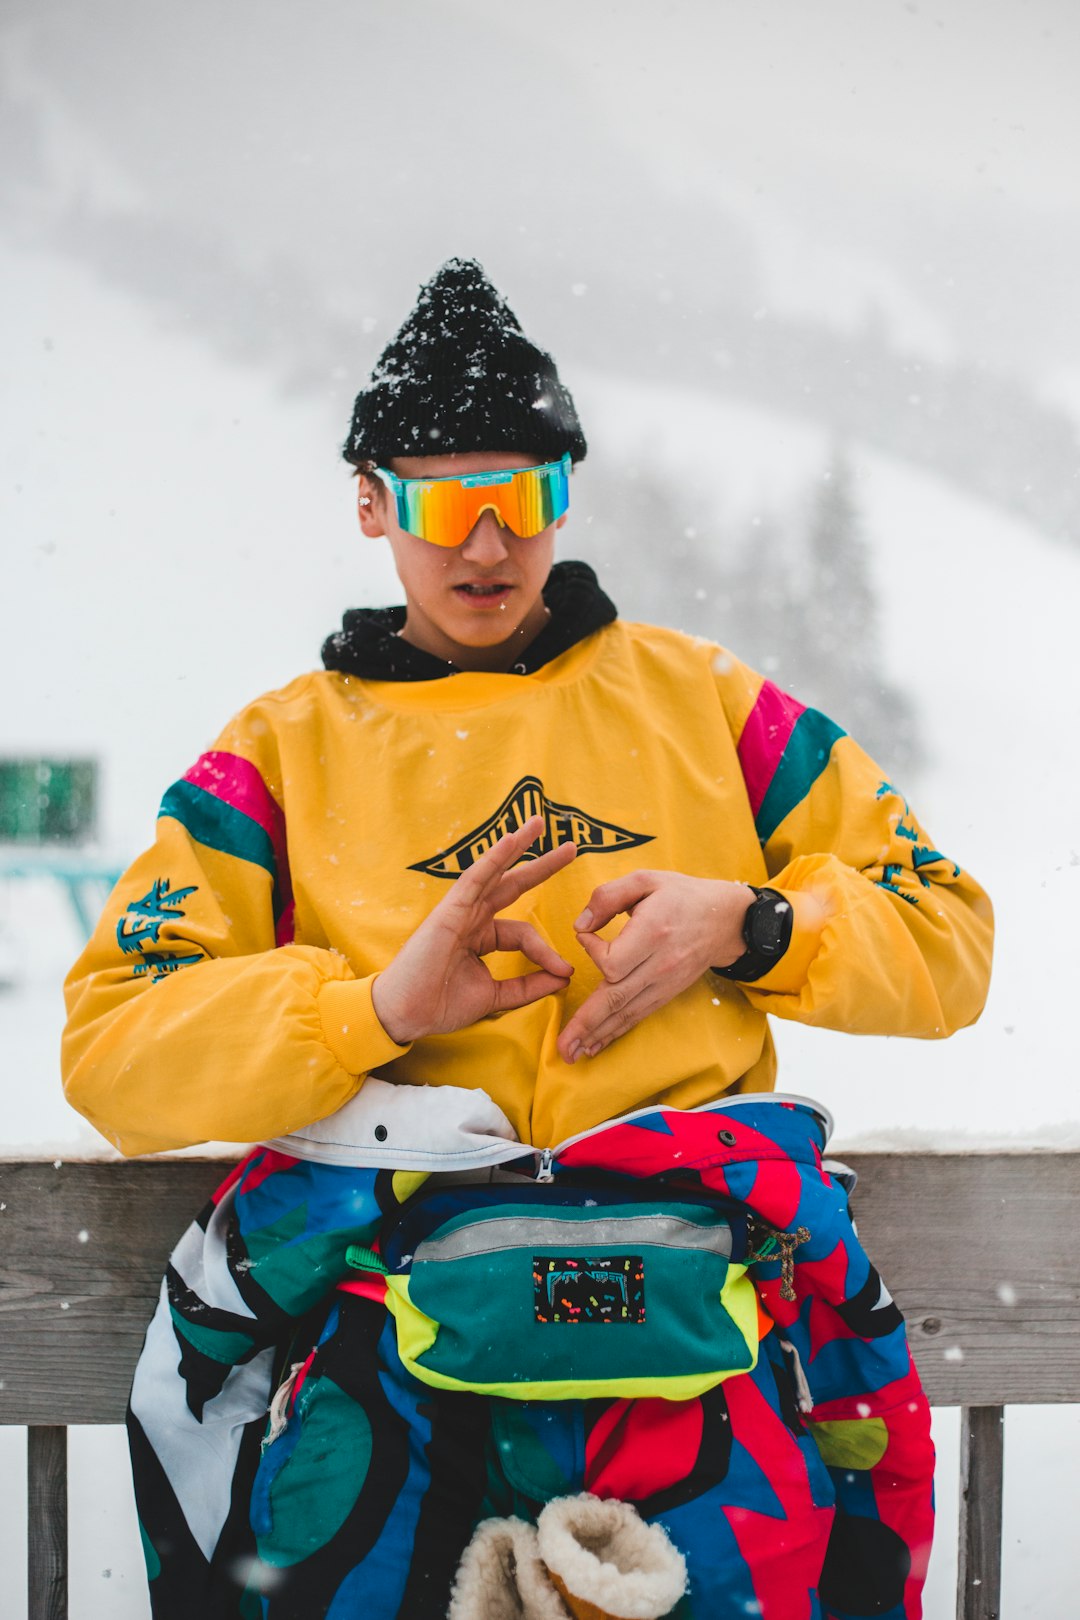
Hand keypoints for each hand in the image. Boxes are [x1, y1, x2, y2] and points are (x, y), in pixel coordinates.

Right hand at [371, 816, 576, 1045]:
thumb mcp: (495, 996)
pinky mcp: (449, 909)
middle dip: (542, 865)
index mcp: (482, 936)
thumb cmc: (440, 1005)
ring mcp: (460, 910)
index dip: (546, 951)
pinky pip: (474, 879)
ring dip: (518, 845)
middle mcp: (473, 918)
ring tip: (540, 824)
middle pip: (513, 884)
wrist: (406, 1014)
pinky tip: (510, 840)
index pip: (523, 933)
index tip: (564, 972)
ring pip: (494, 872)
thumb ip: (528, 986)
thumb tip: (564, 978)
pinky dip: (492, 859)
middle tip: (571, 848)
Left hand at [556, 870, 753, 1063]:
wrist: (726, 920)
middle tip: (562, 1046)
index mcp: (653, 933)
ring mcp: (665, 983)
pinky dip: (616, 1031)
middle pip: (616, 999)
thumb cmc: (682, 895)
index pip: (612, 961)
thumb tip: (580, 925)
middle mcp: (659, 964)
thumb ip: (608, 897)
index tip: (586, 934)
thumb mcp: (645, 880)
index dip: (590, 951)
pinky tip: (597, 1044)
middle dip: (585, 1024)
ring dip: (597, 1035)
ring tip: (571, 1053)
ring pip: (625, 1013)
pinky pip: (637, 1016)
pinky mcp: (666, 993)